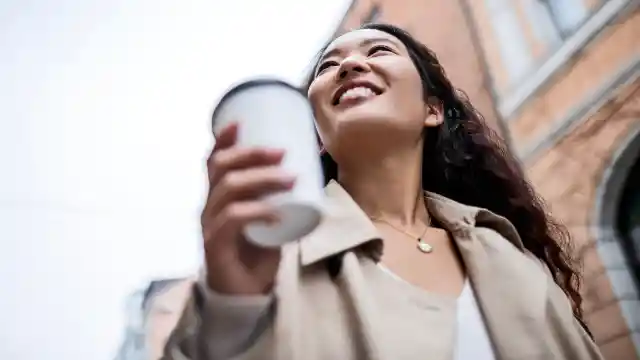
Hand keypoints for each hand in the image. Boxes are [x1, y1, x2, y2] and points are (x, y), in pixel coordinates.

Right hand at [201, 122, 293, 294]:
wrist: (245, 294)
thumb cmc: (257, 253)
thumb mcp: (271, 217)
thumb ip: (280, 196)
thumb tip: (309, 168)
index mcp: (219, 197)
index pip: (214, 162)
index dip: (223, 140)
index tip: (241, 122)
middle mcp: (209, 207)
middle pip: (222, 169)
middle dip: (251, 155)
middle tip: (282, 153)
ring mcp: (210, 225)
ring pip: (229, 190)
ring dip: (261, 179)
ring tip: (291, 179)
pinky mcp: (215, 245)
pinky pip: (233, 220)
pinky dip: (257, 211)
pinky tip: (277, 211)